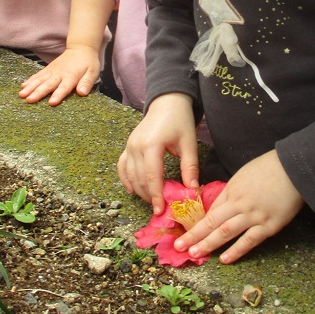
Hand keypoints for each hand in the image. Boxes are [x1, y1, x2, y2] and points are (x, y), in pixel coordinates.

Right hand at [19, 45, 101, 104]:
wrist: (80, 48)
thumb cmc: (88, 63)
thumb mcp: (92, 72)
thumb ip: (87, 82)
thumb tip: (82, 93)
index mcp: (71, 76)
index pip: (64, 87)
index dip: (58, 95)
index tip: (51, 103)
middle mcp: (60, 74)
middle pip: (48, 84)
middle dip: (38, 92)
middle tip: (29, 100)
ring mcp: (52, 71)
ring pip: (40, 80)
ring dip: (30, 87)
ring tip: (22, 95)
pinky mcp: (48, 69)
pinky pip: (38, 75)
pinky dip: (30, 80)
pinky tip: (23, 86)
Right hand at [118, 93, 198, 214]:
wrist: (167, 103)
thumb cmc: (180, 121)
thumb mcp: (189, 143)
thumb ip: (189, 166)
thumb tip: (192, 189)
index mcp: (151, 145)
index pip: (152, 177)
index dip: (156, 196)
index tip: (161, 210)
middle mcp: (136, 146)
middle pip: (140, 179)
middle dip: (149, 196)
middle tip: (161, 208)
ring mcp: (129, 146)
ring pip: (130, 176)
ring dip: (140, 191)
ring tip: (153, 201)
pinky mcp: (128, 146)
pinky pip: (122, 167)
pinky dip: (127, 180)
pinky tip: (134, 191)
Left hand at [174, 150, 303, 263]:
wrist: (294, 168)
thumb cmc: (270, 169)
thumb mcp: (244, 175)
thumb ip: (233, 192)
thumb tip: (221, 208)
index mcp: (232, 190)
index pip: (210, 210)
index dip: (196, 222)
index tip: (184, 231)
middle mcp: (239, 203)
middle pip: (211, 221)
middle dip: (193, 235)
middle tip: (178, 246)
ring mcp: (254, 215)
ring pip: (225, 232)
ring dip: (208, 244)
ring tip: (194, 254)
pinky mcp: (269, 226)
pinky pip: (249, 241)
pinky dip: (236, 251)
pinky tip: (224, 259)